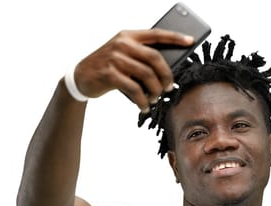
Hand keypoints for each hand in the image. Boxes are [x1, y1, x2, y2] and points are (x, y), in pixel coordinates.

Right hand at [73, 29, 193, 110]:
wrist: (80, 77)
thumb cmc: (106, 66)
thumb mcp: (122, 55)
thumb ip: (140, 56)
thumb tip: (166, 71)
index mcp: (128, 36)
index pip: (156, 33)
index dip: (175, 38)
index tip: (190, 41)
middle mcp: (122, 44)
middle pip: (155, 58)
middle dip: (166, 75)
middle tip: (169, 87)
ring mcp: (115, 58)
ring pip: (147, 75)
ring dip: (155, 90)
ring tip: (155, 98)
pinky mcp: (110, 74)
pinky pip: (135, 89)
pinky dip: (143, 101)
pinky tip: (144, 106)